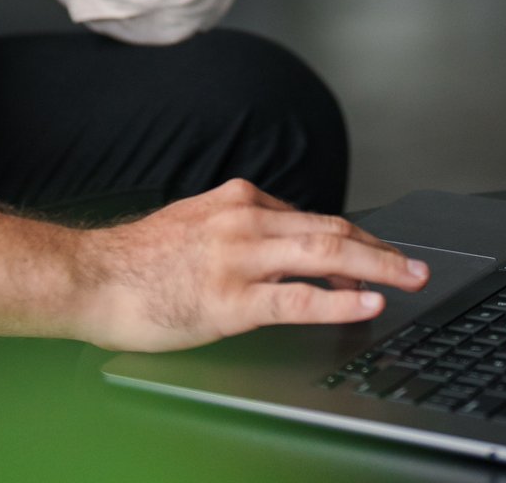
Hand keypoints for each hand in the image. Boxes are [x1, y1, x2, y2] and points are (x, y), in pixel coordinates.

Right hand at [69, 179, 430, 352]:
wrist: (89, 276)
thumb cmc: (135, 261)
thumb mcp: (194, 225)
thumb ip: (239, 229)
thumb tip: (282, 247)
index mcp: (237, 201)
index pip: (313, 217)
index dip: (355, 240)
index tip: (380, 257)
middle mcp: (244, 221)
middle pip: (332, 229)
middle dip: (381, 249)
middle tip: (417, 266)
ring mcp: (238, 259)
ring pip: (325, 253)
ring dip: (378, 266)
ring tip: (410, 279)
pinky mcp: (228, 299)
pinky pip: (297, 297)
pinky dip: (339, 298)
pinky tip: (367, 303)